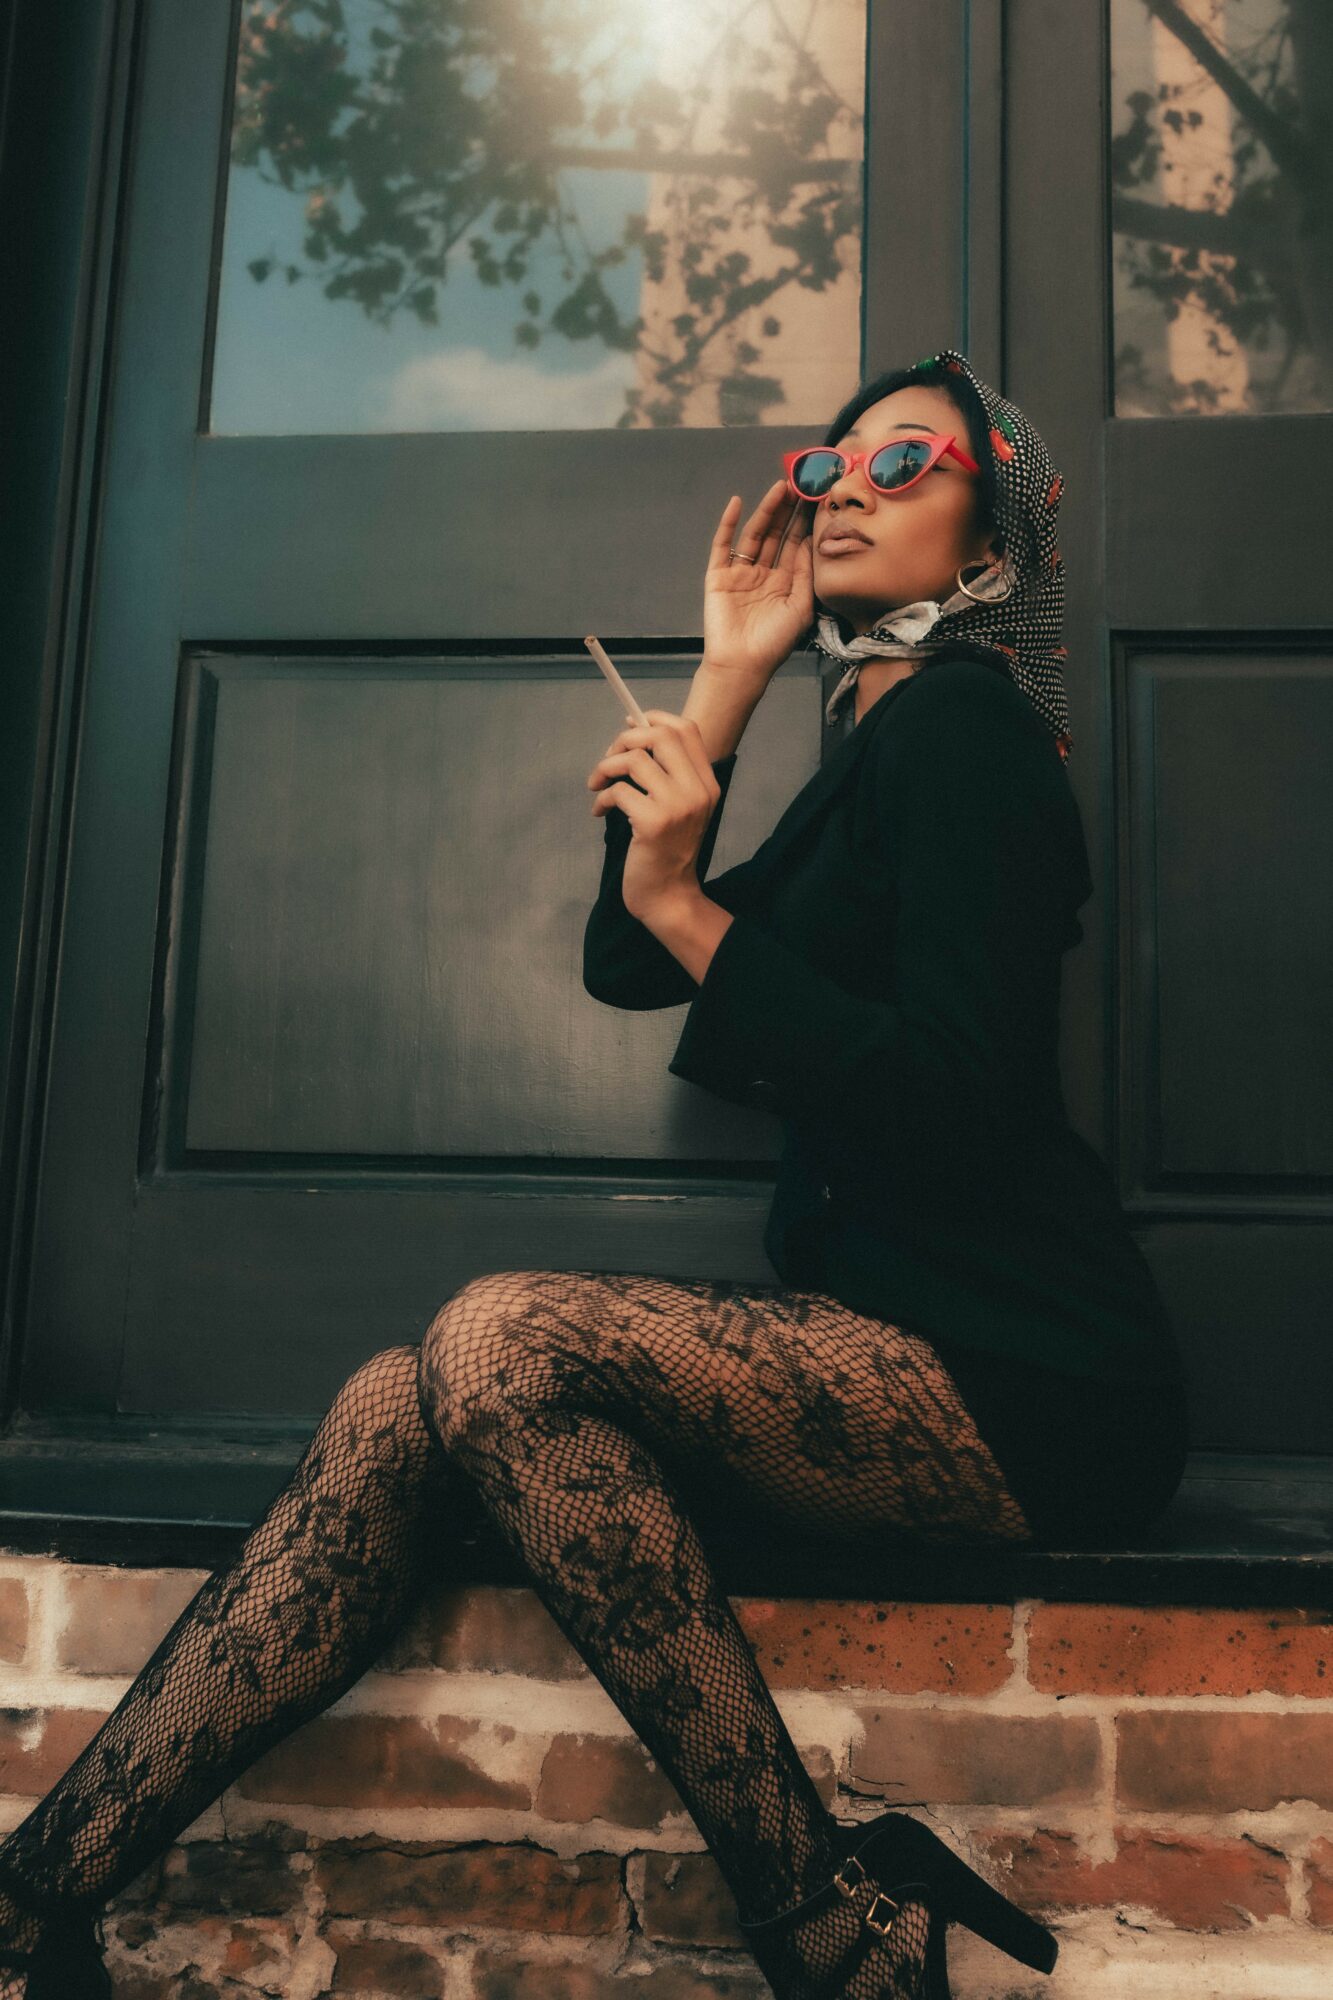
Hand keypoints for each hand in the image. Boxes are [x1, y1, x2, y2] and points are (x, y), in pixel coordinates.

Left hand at [586, 708, 719, 921]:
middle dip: (625, 740)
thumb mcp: (679, 808)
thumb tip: (635, 732)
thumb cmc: (665, 851)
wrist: (668, 896)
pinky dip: (601, 797)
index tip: (630, 726)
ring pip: (634, 760)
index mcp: (707, 784)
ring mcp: (678, 807)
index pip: (687, 729)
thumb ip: (666, 775)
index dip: (655, 718)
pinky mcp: (653, 823)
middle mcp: (698, 791)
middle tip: (609, 759)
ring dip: (606, 767)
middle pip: (661, 735)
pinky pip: (618, 791)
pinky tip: (599, 811)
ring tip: (597, 784)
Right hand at [702, 479, 815, 685]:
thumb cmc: (775, 642)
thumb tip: (811, 541)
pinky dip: (728, 524)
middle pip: (776, 534)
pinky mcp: (719, 576)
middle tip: (799, 484)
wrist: (743, 664)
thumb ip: (806, 573)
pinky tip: (737, 504)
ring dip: (766, 511)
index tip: (815, 499)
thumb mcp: (801, 607)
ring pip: (754, 535)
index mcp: (785, 582)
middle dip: (787, 511)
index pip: (795, 544)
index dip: (804, 522)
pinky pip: (722, 545)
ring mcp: (740, 573)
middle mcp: (763, 573)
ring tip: (779, 488)